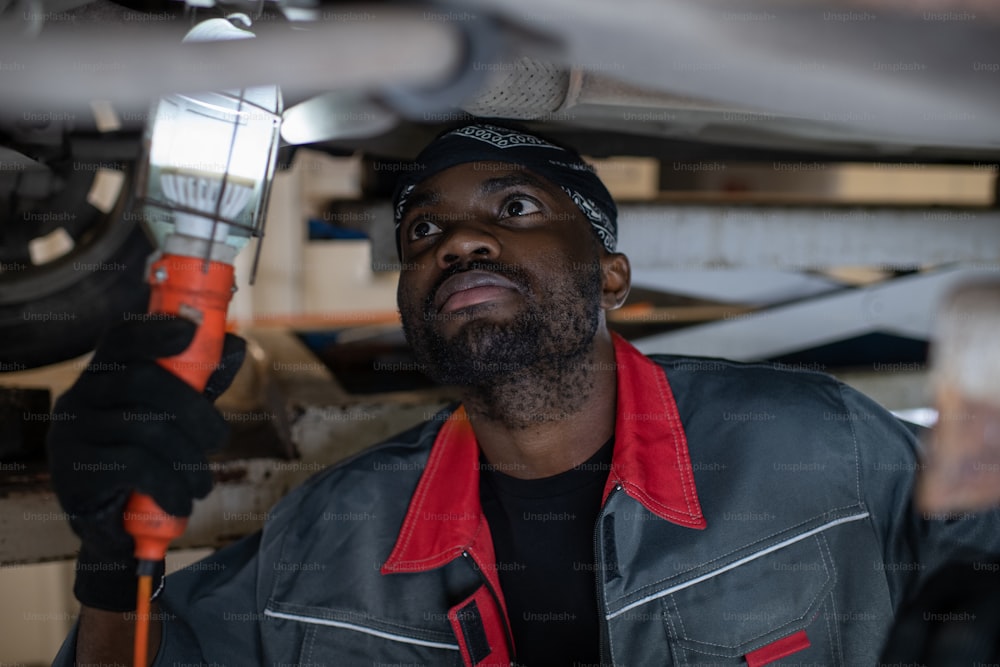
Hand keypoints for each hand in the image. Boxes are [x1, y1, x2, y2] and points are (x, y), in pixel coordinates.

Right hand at [46, 316, 244, 609]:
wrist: (115, 530)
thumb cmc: (148, 461)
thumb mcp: (176, 418)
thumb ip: (200, 382)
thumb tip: (236, 344)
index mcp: (103, 377)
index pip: (120, 338)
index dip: (154, 330)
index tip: (191, 331)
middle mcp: (78, 398)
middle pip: (143, 381)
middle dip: (195, 411)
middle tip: (220, 440)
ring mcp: (70, 434)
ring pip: (145, 428)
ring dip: (188, 459)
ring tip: (202, 485)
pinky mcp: (72, 471)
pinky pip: (134, 466)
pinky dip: (170, 485)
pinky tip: (181, 502)